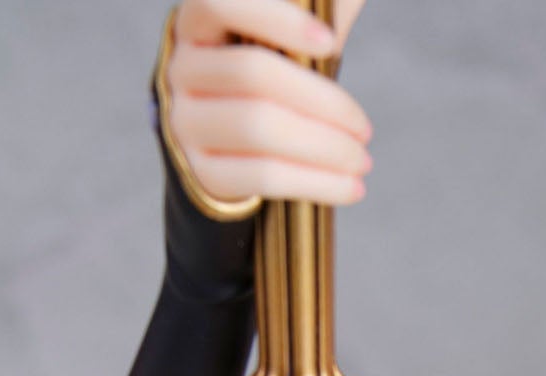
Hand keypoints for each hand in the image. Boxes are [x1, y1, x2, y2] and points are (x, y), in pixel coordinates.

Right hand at [168, 0, 373, 207]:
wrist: (233, 150)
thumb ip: (315, 9)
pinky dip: (315, 183)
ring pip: (259, 129)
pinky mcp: (201, 173)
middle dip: (323, 103)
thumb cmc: (272, 81)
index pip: (222, 3)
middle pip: (254, 75)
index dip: (277, 19)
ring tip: (362, 161)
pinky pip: (262, 177)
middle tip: (364, 129)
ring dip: (325, 148)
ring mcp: (185, 123)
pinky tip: (350, 188)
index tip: (330, 42)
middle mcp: (181, 69)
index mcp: (198, 23)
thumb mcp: (286, 38)